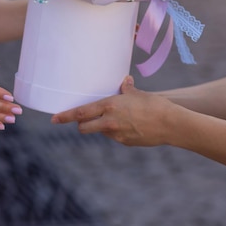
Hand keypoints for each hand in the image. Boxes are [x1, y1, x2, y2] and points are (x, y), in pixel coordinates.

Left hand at [51, 76, 176, 146]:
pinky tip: (129, 126)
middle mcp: (109, 122)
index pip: (81, 113)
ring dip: (101, 127)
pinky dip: (116, 132)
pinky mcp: (125, 143)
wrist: (171, 124)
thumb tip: (125, 81)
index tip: (54, 119)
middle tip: (83, 120)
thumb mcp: (138, 94)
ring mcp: (116, 135)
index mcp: (109, 106)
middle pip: (84, 128)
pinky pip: (114, 137)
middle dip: (81, 125)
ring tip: (116, 118)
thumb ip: (127, 89)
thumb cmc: (155, 105)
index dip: (65, 116)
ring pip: (100, 132)